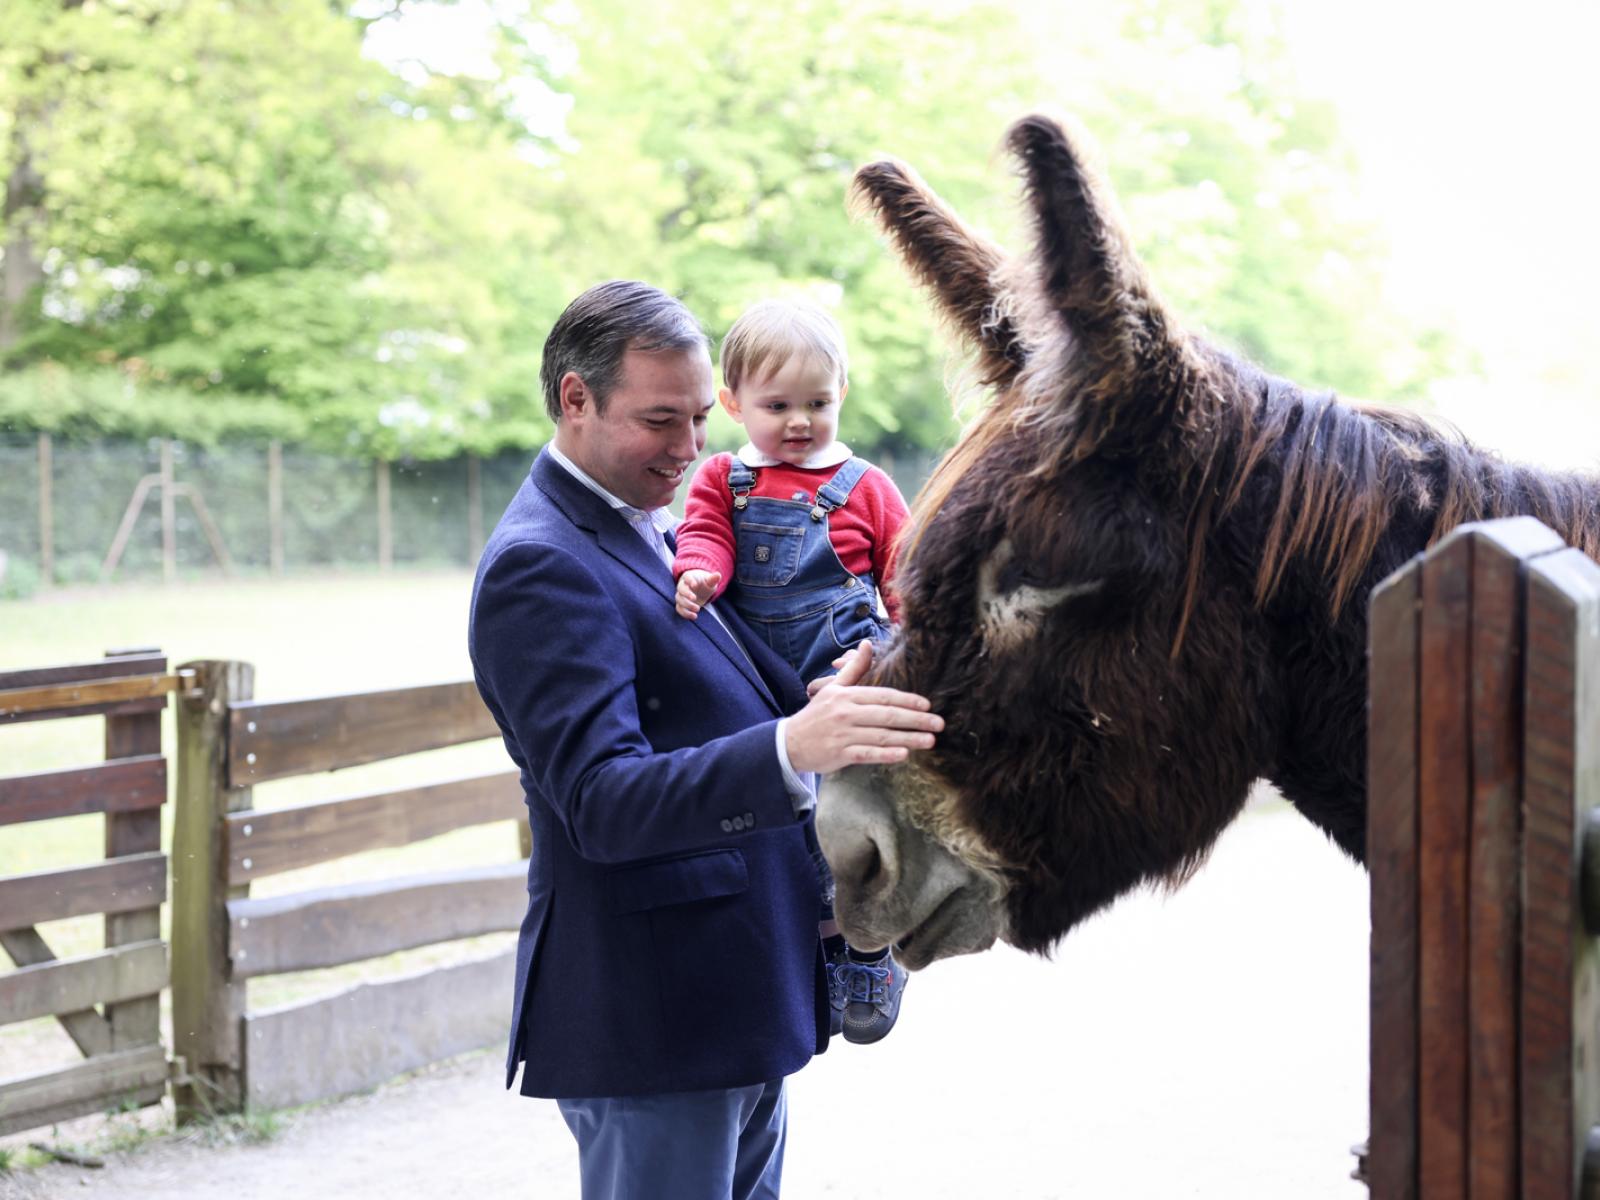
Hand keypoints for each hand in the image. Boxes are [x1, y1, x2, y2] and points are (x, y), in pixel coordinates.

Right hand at [675, 570, 720, 619]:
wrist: (700, 589)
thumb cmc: (704, 583)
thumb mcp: (710, 581)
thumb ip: (713, 579)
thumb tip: (718, 575)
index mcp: (689, 577)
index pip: (687, 578)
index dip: (690, 581)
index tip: (695, 585)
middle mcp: (682, 586)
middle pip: (681, 589)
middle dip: (687, 594)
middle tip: (695, 598)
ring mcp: (681, 595)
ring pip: (679, 600)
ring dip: (687, 605)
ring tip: (698, 609)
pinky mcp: (681, 604)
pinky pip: (679, 609)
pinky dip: (685, 613)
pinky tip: (694, 616)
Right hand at [785, 641, 941, 772]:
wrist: (789, 742)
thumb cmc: (817, 715)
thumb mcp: (833, 689)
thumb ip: (853, 669)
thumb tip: (867, 644)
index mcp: (848, 696)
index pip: (883, 696)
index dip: (907, 700)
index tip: (927, 705)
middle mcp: (847, 714)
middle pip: (887, 716)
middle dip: (916, 720)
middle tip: (939, 724)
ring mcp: (844, 734)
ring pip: (882, 736)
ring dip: (909, 739)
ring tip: (930, 741)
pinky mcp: (840, 754)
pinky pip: (867, 754)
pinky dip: (886, 755)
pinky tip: (903, 755)